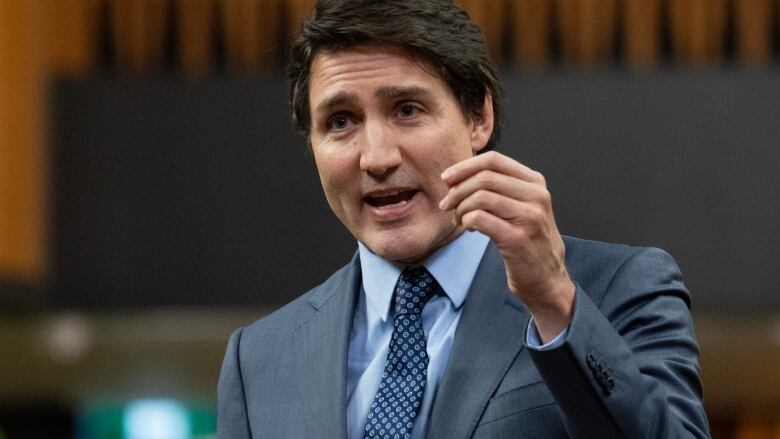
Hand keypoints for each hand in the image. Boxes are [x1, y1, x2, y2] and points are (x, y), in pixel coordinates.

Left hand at [439, 151, 574, 342]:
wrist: (546, 278)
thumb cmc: (527, 241)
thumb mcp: (521, 206)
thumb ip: (499, 187)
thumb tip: (458, 173)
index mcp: (535, 183)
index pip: (494, 160)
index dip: (465, 166)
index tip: (446, 179)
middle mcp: (536, 196)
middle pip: (484, 178)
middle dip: (457, 190)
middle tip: (446, 205)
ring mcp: (530, 217)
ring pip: (480, 197)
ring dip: (460, 208)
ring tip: (459, 220)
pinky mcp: (518, 238)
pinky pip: (479, 218)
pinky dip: (466, 221)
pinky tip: (469, 228)